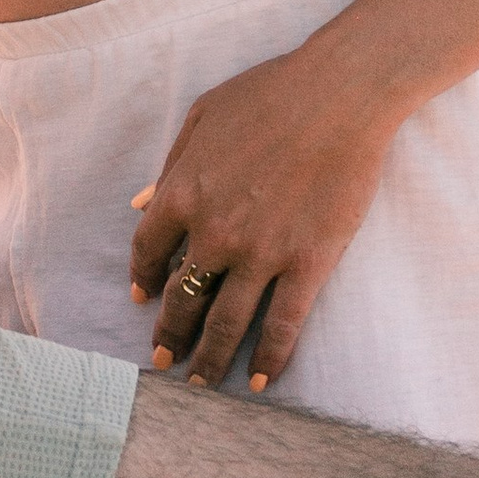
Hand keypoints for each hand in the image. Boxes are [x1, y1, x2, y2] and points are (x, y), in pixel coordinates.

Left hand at [128, 37, 400, 391]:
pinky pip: (282, 325)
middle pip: (183, 298)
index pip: (148, 252)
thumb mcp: (203, 117)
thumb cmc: (269, 93)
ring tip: (202, 383)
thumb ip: (171, 167)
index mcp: (183, 193)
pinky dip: (268, 359)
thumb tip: (140, 203)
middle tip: (165, 359)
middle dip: (170, 335)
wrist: (339, 94)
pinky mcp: (308, 263)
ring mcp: (261, 253)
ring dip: (210, 359)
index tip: (144, 299)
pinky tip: (258, 380)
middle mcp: (214, 232)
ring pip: (226, 323)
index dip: (144, 280)